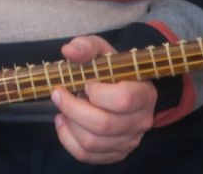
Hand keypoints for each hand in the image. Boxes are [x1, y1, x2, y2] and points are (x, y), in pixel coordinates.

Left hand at [52, 35, 156, 164]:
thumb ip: (85, 47)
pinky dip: (67, 139)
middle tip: (58, 94)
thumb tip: (69, 51)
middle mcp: (142, 120)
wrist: (118, 85)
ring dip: (69, 124)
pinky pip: (86, 155)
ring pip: (92, 143)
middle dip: (72, 108)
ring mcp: (130, 140)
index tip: (85, 82)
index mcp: (144, 93)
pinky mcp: (116, 153)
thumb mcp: (99, 50)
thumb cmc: (109, 67)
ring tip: (62, 108)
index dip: (97, 92)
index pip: (123, 100)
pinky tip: (64, 122)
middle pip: (103, 125)